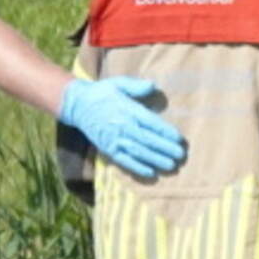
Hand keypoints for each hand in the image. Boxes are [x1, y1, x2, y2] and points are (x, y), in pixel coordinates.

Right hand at [60, 76, 186, 179]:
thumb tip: (152, 86)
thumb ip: (136, 86)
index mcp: (128, 110)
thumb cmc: (103, 93)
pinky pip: (123, 161)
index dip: (166, 132)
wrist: (77, 104)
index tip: (180, 139)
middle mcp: (122, 126)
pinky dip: (137, 168)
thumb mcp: (119, 84)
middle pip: (147, 140)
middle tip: (181, 156)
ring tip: (171, 166)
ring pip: (138, 152)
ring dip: (155, 160)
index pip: (151, 122)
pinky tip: (150, 174)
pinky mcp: (107, 149)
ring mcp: (114, 139)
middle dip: (165, 149)